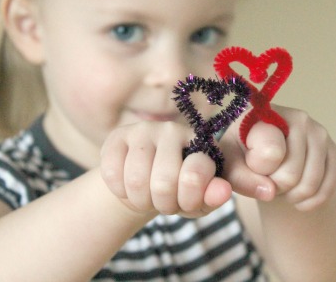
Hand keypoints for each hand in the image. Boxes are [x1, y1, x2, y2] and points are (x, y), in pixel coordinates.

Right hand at [100, 122, 231, 217]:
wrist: (145, 182)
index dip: (188, 201)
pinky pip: (112, 173)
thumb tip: (223, 191)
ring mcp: (145, 130)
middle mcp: (174, 130)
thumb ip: (212, 196)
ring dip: (140, 201)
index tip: (186, 203)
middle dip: (163, 205)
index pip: (195, 175)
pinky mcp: (118, 135)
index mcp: (202, 143)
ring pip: (136, 180)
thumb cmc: (178, 191)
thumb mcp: (199, 200)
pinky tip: (128, 187)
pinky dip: (119, 190)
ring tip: (147, 198)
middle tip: (164, 205)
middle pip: (163, 182)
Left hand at [221, 105, 335, 210]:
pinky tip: (297, 199)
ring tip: (279, 187)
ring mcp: (318, 133)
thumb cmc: (241, 156)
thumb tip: (270, 191)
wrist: (264, 156)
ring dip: (292, 197)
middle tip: (266, 180)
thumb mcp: (230, 165)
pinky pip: (328, 188)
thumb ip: (240, 177)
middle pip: (291, 174)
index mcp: (266, 113)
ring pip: (310, 184)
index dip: (260, 171)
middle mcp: (297, 117)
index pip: (270, 152)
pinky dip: (311, 202)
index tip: (251, 164)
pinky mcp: (332, 150)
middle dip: (275, 188)